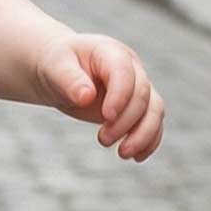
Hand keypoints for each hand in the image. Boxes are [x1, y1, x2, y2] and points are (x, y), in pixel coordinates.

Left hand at [33, 31, 164, 160]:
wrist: (60, 71)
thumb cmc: (57, 65)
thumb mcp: (55, 68)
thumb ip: (69, 80)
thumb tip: (86, 97)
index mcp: (111, 52)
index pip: (124, 73)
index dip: (120, 95)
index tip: (106, 117)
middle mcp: (131, 68)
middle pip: (141, 95)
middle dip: (126, 121)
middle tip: (103, 140)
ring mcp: (137, 87)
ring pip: (155, 110)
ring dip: (143, 134)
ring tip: (123, 154)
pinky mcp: (137, 106)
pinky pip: (153, 123)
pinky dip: (149, 141)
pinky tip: (137, 157)